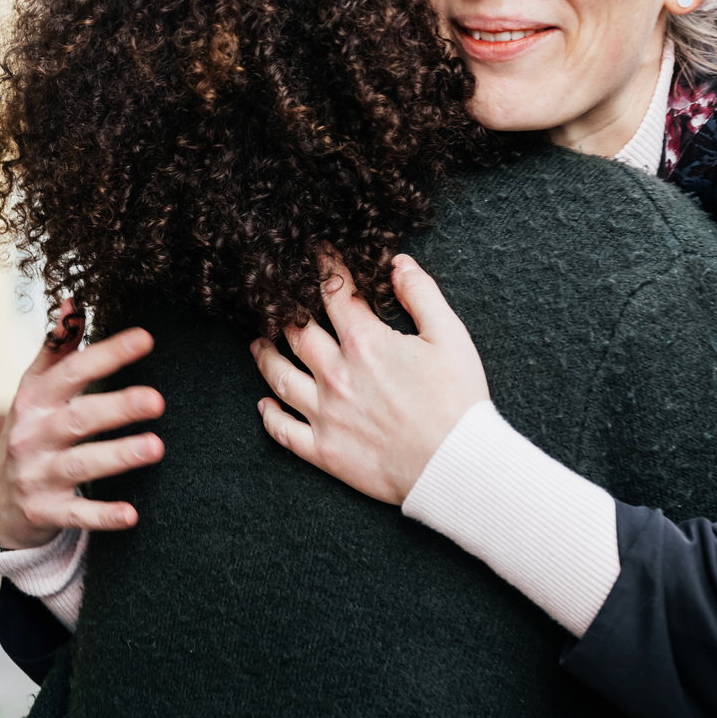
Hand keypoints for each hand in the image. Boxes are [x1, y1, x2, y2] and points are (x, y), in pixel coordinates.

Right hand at [0, 298, 166, 549]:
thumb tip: (74, 302)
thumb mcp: (35, 390)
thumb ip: (57, 348)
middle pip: (78, 418)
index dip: (107, 354)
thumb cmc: (31, 431)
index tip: (145, 339)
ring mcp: (37, 475)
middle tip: (157, 400)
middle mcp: (33, 435)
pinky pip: (77, 514)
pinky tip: (132, 514)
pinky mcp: (45, 511)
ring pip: (81, 464)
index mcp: (34, 399)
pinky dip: (103, 515)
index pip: (72, 371)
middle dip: (117, 408)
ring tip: (156, 447)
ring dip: (118, 456)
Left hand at [253, 254, 489, 504]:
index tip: (316, 253)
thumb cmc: (457, 400)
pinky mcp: (324, 450)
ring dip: (266, 356)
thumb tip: (398, 263)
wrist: (453, 464)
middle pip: (297, 333)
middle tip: (277, 300)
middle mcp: (335, 374)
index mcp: (364, 342)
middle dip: (285, 310)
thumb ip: (421, 294)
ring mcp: (325, 414)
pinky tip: (264, 405)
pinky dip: (269, 416)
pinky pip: (284, 431)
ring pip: (280, 377)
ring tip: (259, 344)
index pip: (334, 294)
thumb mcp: (450, 336)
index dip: (324, 267)